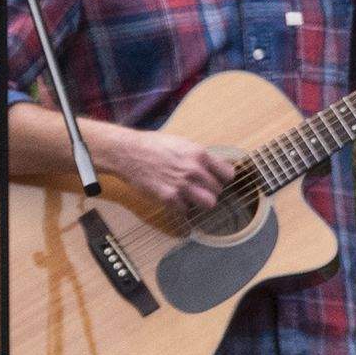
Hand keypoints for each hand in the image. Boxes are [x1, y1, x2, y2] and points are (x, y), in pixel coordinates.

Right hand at [100, 123, 236, 224]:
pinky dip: (181, 207)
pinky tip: (173, 199)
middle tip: (197, 188)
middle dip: (209, 190)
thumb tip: (215, 167)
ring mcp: (182, 185)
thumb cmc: (153, 146)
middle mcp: (194, 170)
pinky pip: (186, 210)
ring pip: (209, 203)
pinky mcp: (168, 197)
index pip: (228, 174)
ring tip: (190, 196)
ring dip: (200, 202)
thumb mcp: (182, 144)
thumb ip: (200, 157)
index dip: (221, 179)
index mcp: (200, 154)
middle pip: (218, 190)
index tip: (214, 180)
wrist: (127, 152)